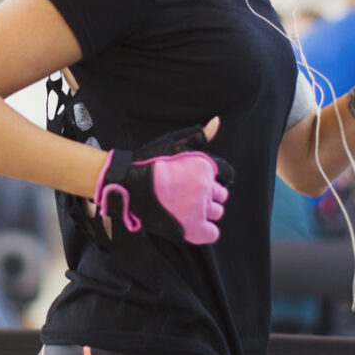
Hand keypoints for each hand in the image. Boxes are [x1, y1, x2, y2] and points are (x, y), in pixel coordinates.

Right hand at [94, 117, 233, 244]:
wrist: (127, 184)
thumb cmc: (149, 161)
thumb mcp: (174, 143)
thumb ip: (199, 136)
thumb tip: (217, 121)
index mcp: (205, 167)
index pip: (227, 173)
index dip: (212, 177)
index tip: (196, 178)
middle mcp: (206, 187)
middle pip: (222, 194)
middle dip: (210, 193)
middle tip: (188, 192)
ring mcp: (199, 208)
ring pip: (217, 212)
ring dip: (206, 210)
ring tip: (186, 206)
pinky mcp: (191, 228)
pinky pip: (211, 233)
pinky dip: (206, 230)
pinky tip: (193, 224)